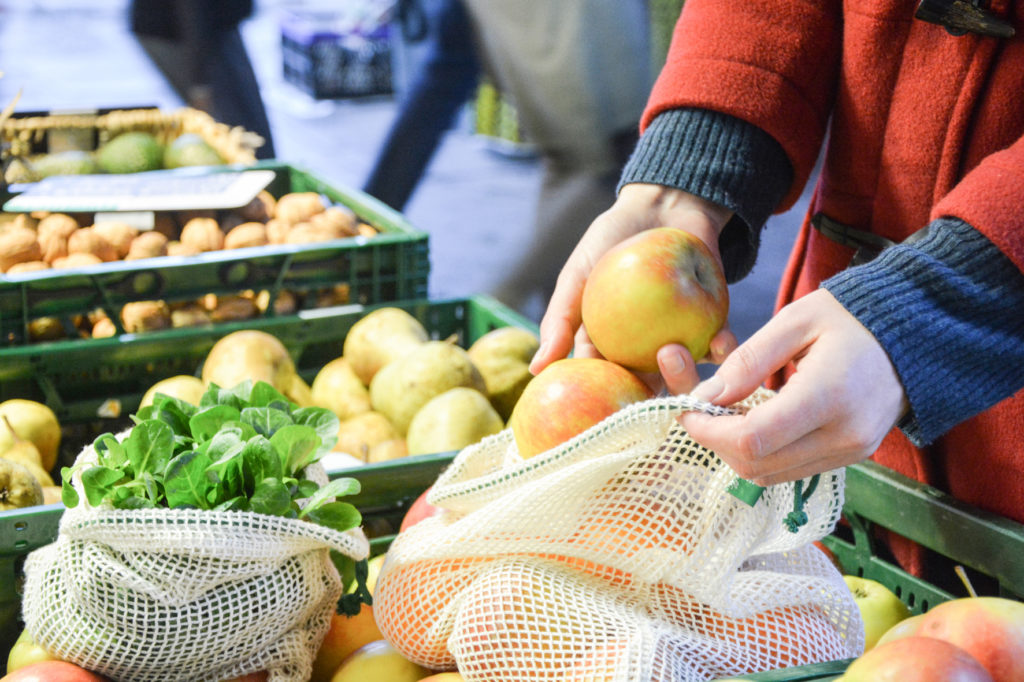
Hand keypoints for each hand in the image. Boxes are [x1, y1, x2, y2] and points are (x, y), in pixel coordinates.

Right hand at [529, 183, 735, 392]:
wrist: (662, 206)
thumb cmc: (611, 242)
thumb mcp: (576, 278)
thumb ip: (560, 322)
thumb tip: (537, 370)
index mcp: (610, 350)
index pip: (605, 385)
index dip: (605, 406)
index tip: (606, 420)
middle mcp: (645, 353)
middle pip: (648, 389)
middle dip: (649, 399)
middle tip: (645, 394)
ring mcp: (680, 341)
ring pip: (686, 375)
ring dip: (685, 376)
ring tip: (672, 353)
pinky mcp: (713, 325)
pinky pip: (721, 347)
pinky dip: (722, 349)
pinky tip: (720, 344)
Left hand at [678, 289, 909, 484]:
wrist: (916, 334)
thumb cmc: (852, 318)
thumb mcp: (795, 321)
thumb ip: (748, 360)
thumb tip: (707, 396)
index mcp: (829, 396)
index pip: (752, 438)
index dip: (708, 431)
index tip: (686, 410)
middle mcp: (844, 435)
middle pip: (756, 465)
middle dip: (716, 443)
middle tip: (699, 412)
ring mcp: (851, 452)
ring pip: (770, 475)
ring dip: (736, 451)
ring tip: (727, 414)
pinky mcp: (852, 457)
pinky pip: (791, 470)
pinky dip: (762, 453)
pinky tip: (755, 421)